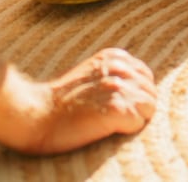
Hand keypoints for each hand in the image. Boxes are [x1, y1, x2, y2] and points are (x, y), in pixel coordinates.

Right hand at [28, 48, 155, 154]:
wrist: (36, 114)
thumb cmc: (60, 101)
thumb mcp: (89, 73)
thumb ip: (111, 72)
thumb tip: (137, 84)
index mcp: (112, 57)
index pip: (145, 75)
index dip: (136, 94)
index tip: (118, 105)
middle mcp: (118, 68)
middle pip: (151, 91)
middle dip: (139, 107)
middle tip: (114, 119)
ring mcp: (118, 87)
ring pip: (150, 107)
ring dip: (135, 119)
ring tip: (111, 124)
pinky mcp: (117, 109)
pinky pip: (140, 123)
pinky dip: (128, 130)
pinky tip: (108, 129)